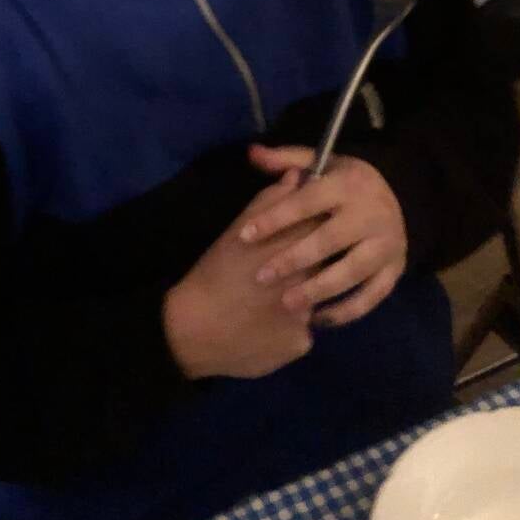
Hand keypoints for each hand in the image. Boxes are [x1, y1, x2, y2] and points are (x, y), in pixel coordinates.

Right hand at [163, 171, 318, 379]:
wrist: (194, 329)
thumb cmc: (215, 272)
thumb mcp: (238, 230)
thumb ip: (270, 200)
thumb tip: (297, 176)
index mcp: (292, 246)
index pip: (323, 225)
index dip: (316, 226)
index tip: (305, 229)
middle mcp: (308, 277)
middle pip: (325, 262)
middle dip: (311, 262)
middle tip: (286, 270)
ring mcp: (309, 313)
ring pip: (315, 300)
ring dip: (302, 297)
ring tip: (268, 301)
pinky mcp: (304, 343)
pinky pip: (302, 331)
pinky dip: (288, 328)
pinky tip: (265, 327)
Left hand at [242, 144, 407, 326]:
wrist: (401, 195)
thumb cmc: (345, 182)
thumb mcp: (321, 164)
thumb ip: (286, 160)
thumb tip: (253, 152)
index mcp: (347, 184)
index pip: (307, 202)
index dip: (275, 218)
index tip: (245, 235)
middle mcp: (371, 213)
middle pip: (329, 240)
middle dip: (293, 259)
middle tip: (262, 277)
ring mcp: (387, 243)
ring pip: (352, 272)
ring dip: (319, 290)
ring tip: (288, 304)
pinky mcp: (396, 269)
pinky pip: (372, 296)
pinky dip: (347, 311)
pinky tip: (318, 319)